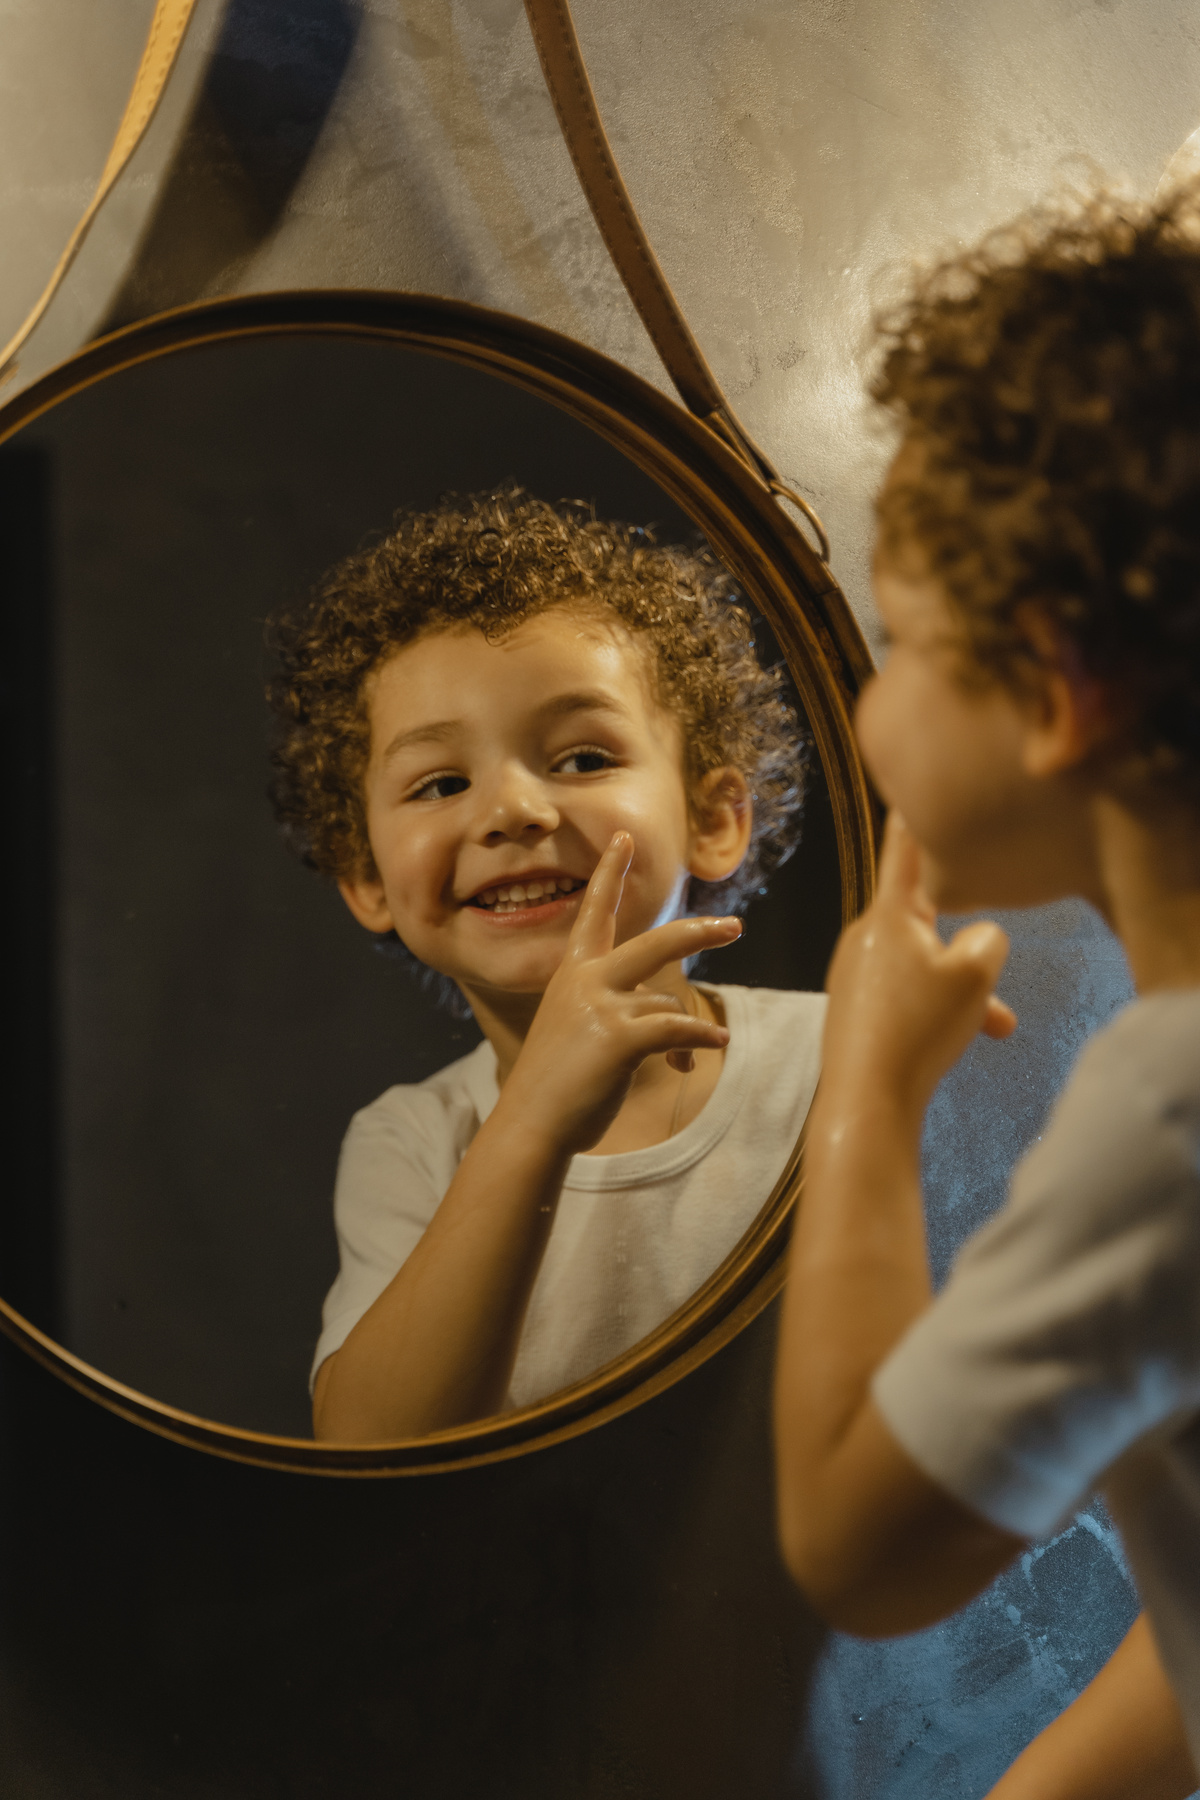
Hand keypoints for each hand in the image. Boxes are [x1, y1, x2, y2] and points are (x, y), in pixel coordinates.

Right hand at [501, 832, 739, 1154]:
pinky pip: (678, 1030)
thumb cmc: (558, 1083)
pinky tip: (711, 1050)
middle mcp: (586, 981)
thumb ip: (623, 1011)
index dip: (610, 873)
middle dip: (699, 932)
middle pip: (657, 942)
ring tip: (704, 1049)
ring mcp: (602, 1006)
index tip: (623, 838)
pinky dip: (699, 1040)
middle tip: (734, 927)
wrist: (532, 1124)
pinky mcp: (620, 1037)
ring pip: (670, 998)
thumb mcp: (581, 1031)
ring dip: (689, 1029)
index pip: (595, 912)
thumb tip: (677, 1018)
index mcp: (572, 973)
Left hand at [821, 812, 1016, 1116]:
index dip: (916, 817)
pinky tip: (961, 1041)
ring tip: (993, 1026)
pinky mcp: (855, 1006)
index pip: (906, 849)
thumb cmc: (918, 1030)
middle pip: (930, 921)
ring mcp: (856, 971)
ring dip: (963, 991)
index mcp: (889, 913)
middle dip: (970, 952)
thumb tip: (977, 939)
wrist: (867, 1100)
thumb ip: (989, 939)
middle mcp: (865, 934)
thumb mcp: (975, 974)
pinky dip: (938, 1012)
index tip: (908, 785)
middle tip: (991, 986)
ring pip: (926, 966)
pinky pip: (907, 995)